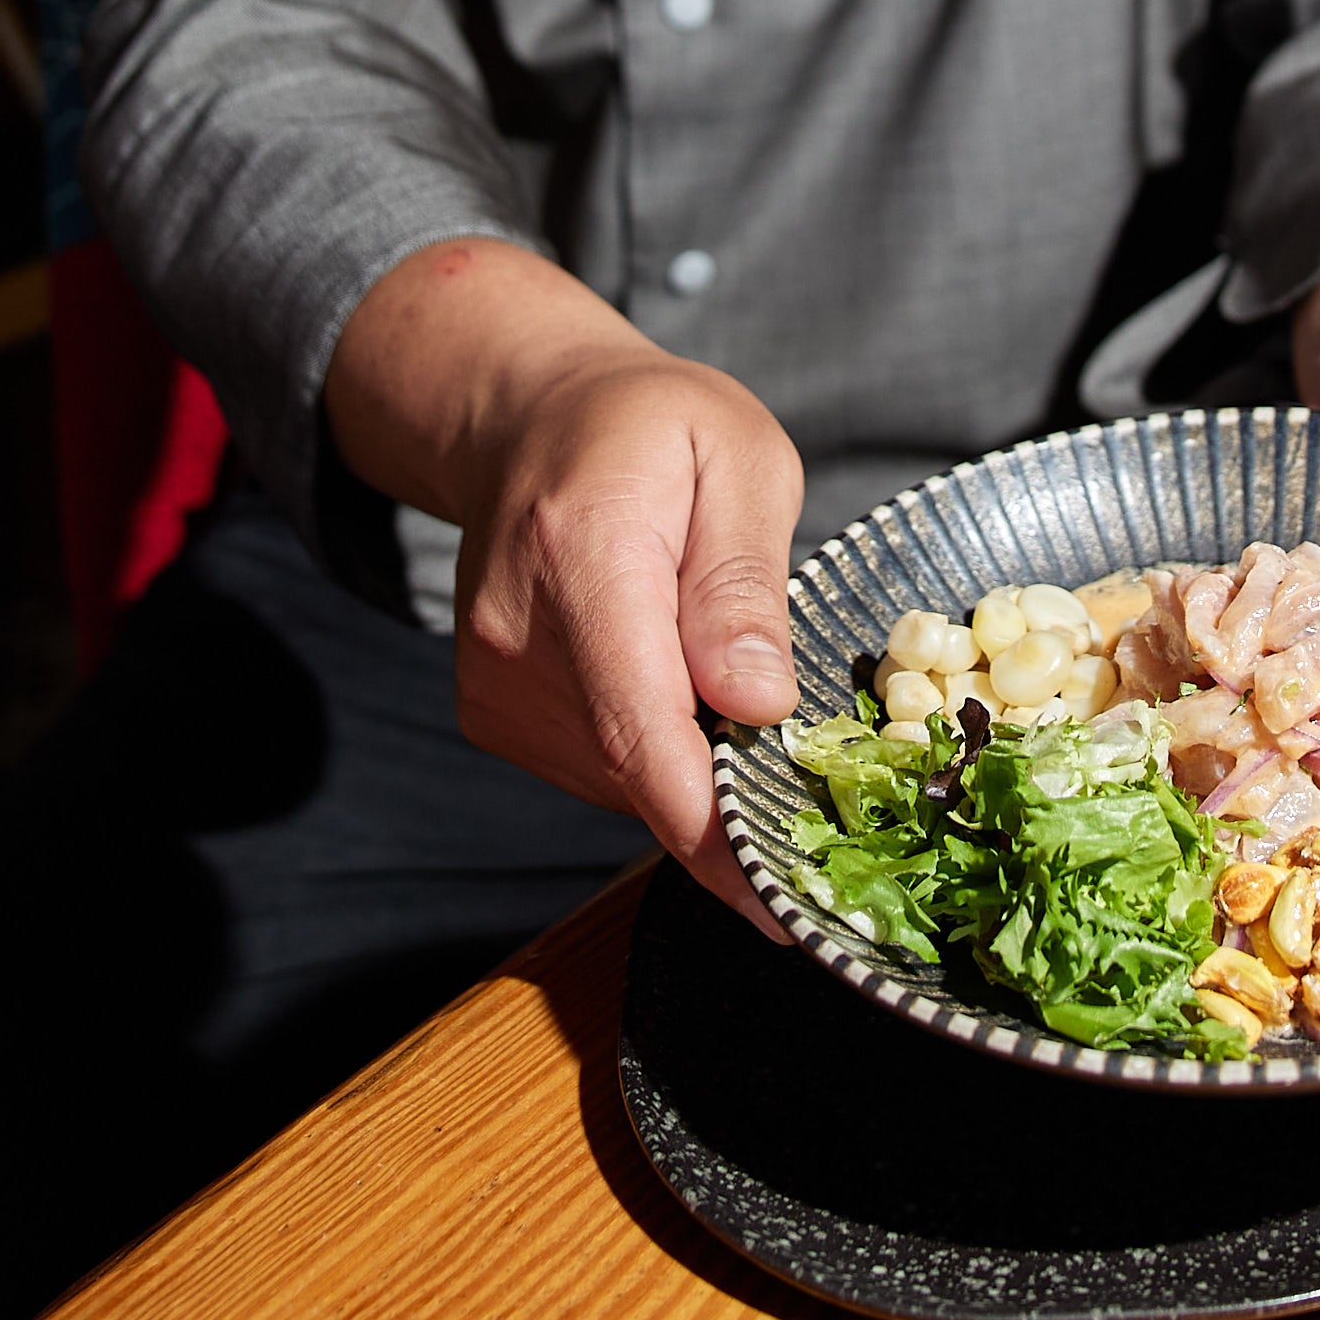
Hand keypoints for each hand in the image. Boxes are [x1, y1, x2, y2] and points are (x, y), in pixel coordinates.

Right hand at [326, 241, 803, 928]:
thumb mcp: (740, 458)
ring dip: (699, 763)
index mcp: (584, 555)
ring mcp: (494, 683)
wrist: (531, 417)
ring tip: (740, 684)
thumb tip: (758, 705)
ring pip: (623, 779)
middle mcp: (517, 636)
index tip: (783, 902)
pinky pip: (599, 768)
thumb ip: (744, 581)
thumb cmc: (652, 427)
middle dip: (737, 796)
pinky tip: (683, 683)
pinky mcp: (493, 713)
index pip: (640, 724)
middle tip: (826, 790)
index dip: (713, 829)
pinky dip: (658, 752)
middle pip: (639, 766)